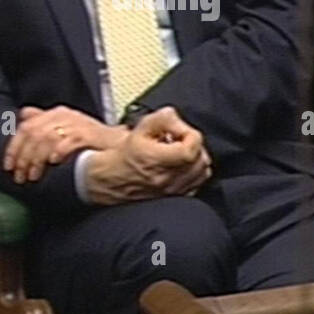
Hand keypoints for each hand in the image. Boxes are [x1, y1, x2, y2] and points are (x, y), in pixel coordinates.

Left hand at [3, 106, 127, 184]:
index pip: (26, 127)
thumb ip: (46, 121)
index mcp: (58, 114)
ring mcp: (77, 124)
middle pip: (33, 133)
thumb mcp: (69, 128)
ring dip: (36, 160)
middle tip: (21, 175)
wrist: (125, 146)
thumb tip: (24, 115)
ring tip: (35, 175)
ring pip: (45, 138)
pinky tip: (54, 163)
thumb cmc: (97, 141)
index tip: (9, 165)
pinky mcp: (89, 133)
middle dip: (23, 157)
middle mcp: (65, 116)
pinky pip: (67, 141)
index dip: (14, 147)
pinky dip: (58, 152)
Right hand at [83, 107, 211, 204]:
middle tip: (180, 140)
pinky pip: (197, 184)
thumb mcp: (139, 129)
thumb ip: (161, 118)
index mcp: (159, 160)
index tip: (179, 131)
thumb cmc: (123, 156)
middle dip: (194, 145)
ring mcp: (173, 190)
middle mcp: (168, 178)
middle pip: (201, 159)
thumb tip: (176, 117)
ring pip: (202, 172)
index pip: (192, 146)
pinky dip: (195, 172)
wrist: (110, 179)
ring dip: (196, 159)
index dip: (189, 134)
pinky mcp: (175, 196)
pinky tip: (182, 165)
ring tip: (181, 152)